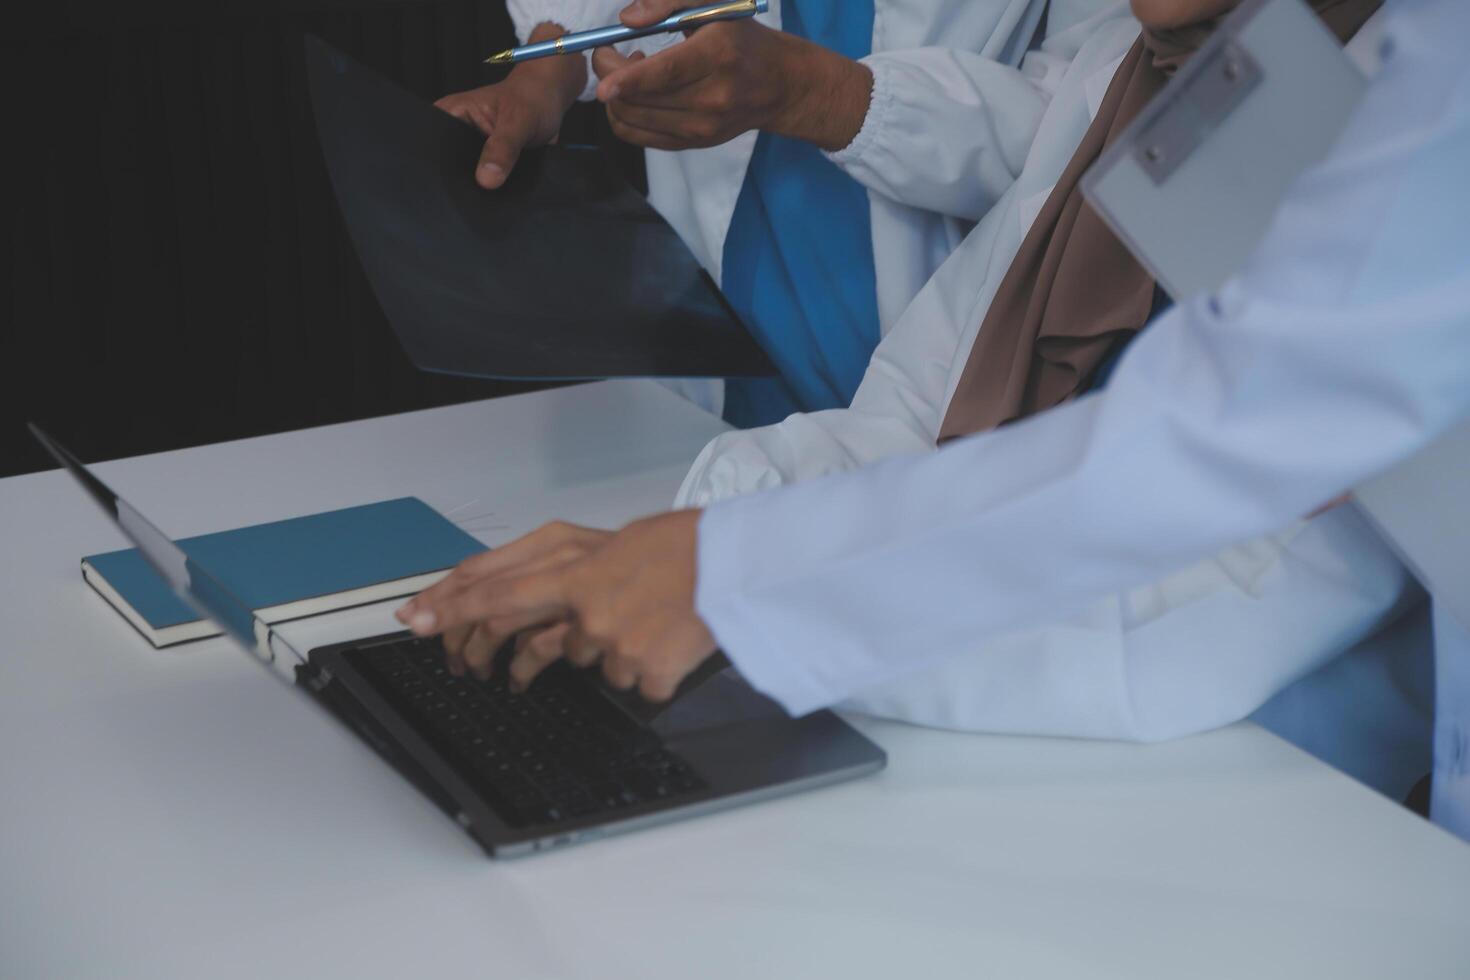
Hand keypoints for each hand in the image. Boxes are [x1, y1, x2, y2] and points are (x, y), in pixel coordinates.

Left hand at [396, 511, 717, 701]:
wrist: (739, 566)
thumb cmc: (684, 546)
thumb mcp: (612, 541)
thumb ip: (566, 568)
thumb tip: (534, 597)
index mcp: (574, 560)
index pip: (493, 586)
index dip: (448, 607)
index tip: (414, 620)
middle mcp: (583, 600)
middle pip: (519, 636)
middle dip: (483, 653)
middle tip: (472, 667)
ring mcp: (609, 639)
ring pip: (580, 660)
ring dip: (599, 648)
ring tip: (633, 626)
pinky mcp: (638, 671)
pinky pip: (625, 679)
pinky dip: (641, 666)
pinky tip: (664, 642)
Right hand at [433, 23, 586, 187]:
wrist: (551, 101)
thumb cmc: (532, 98)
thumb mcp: (518, 121)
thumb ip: (503, 149)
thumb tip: (486, 181)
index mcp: (450, 113)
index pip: (435, 146)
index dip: (445, 167)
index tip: (455, 186)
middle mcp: (456, 132)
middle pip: (449, 165)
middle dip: (464, 181)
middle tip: (480, 193)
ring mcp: (470, 149)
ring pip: (468, 176)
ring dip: (481, 188)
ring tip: (491, 197)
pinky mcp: (486, 162)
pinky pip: (485, 181)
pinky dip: (493, 189)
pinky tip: (499, 197)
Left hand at [591, 1, 871, 151]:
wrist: (779, 84)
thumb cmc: (740, 36)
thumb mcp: (715, 1)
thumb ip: (671, 0)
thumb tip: (627, 20)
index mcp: (719, 56)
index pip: (666, 73)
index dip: (628, 76)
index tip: (600, 69)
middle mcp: (713, 98)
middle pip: (641, 99)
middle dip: (608, 74)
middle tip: (607, 51)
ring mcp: (703, 128)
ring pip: (633, 119)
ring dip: (616, 94)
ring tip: (630, 70)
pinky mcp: (694, 144)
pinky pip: (638, 136)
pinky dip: (624, 113)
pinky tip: (638, 92)